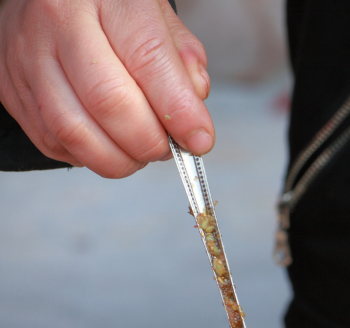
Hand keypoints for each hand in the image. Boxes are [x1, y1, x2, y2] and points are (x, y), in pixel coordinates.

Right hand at [0, 0, 213, 177]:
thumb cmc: (111, 11)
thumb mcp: (156, 17)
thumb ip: (183, 62)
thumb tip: (193, 121)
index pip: (147, 58)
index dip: (179, 111)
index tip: (200, 141)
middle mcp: (57, 22)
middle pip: (108, 102)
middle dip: (149, 141)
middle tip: (167, 148)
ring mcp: (26, 56)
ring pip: (74, 131)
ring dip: (119, 159)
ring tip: (139, 152)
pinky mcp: (11, 88)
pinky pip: (53, 142)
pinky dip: (88, 156)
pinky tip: (106, 144)